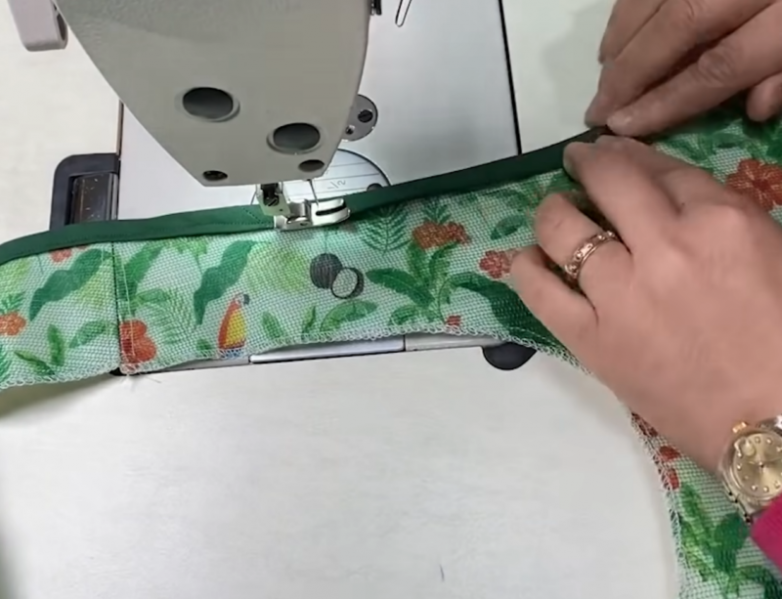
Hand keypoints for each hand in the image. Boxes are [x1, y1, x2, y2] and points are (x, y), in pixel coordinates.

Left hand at [510, 137, 781, 470]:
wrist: (773, 423)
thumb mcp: (772, 256)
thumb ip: (724, 220)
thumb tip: (672, 200)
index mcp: (721, 221)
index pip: (662, 169)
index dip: (632, 156)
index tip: (614, 153)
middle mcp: (664, 245)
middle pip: (608, 181)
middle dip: (588, 163)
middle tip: (578, 163)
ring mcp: (619, 292)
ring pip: (562, 227)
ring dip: (553, 211)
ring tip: (555, 213)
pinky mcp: (590, 338)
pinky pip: (538, 290)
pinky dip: (527, 268)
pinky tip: (530, 261)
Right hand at [586, 0, 781, 135]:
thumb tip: (756, 108)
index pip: (718, 66)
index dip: (666, 101)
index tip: (623, 127)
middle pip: (676, 29)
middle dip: (628, 75)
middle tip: (596, 111)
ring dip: (622, 38)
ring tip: (603, 74)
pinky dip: (629, 7)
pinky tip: (619, 30)